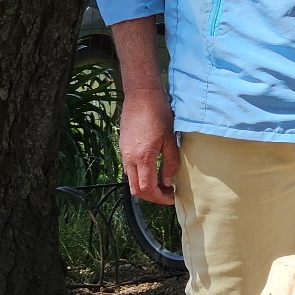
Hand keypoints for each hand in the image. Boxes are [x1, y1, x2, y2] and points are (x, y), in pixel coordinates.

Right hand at [119, 86, 179, 204]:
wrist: (141, 96)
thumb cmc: (158, 114)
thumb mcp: (170, 139)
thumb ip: (170, 163)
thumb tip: (167, 181)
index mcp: (142, 158)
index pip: (147, 189)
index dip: (159, 198)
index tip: (171, 198)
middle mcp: (129, 159)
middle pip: (136, 190)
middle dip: (152, 196)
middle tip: (167, 194)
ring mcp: (124, 154)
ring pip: (131, 181)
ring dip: (145, 187)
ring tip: (162, 183)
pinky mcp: (123, 148)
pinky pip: (129, 169)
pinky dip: (140, 176)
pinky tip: (153, 170)